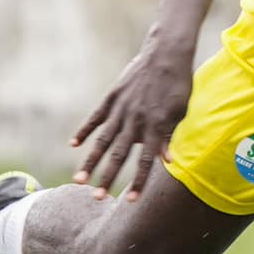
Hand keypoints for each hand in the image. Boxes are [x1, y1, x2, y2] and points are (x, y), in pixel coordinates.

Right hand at [71, 37, 193, 201]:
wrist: (167, 53)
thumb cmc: (179, 84)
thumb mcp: (180, 111)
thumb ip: (169, 136)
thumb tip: (167, 161)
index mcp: (155, 126)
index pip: (145, 161)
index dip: (137, 181)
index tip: (130, 200)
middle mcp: (135, 120)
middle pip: (119, 155)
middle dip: (107, 178)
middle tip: (97, 197)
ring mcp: (121, 108)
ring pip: (102, 140)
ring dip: (90, 161)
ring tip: (78, 180)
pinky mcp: (112, 96)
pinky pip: (95, 117)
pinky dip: (84, 130)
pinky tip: (73, 144)